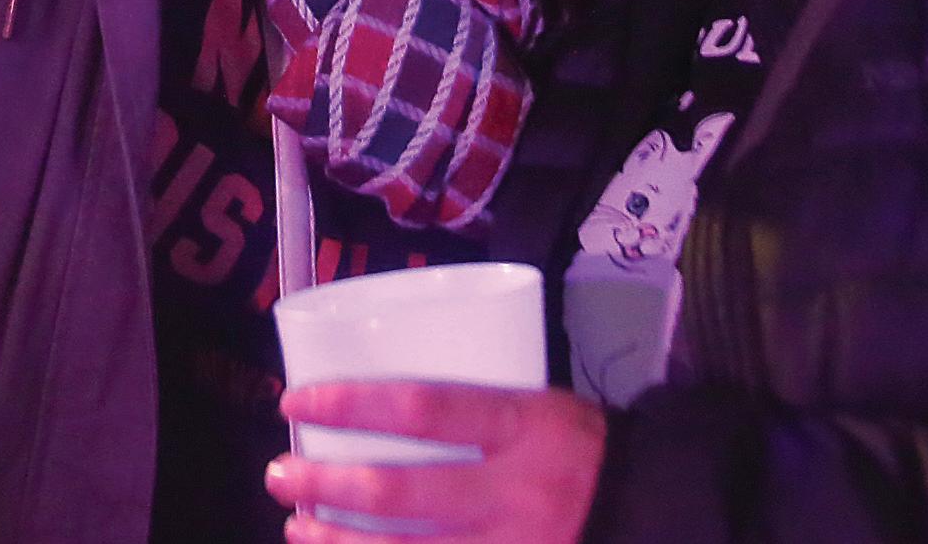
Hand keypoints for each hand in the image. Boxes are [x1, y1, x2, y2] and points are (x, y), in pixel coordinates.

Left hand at [271, 382, 604, 543]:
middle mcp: (514, 495)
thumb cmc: (575, 447)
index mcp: (524, 428)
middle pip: (399, 493)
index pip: (423, 407)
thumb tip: (372, 411)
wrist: (646, 507)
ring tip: (298, 527)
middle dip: (326, 484)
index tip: (298, 399)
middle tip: (281, 472)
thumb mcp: (538, 406)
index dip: (351, 403)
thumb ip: (473, 410)